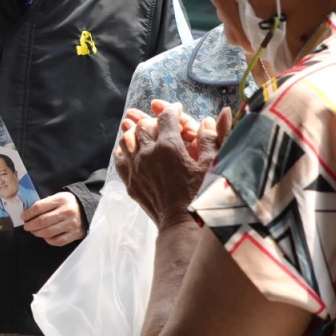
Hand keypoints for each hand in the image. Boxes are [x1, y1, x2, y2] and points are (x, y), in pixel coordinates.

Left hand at [21, 192, 85, 245]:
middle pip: (43, 221)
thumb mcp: (59, 197)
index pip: (39, 207)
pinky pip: (58, 241)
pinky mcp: (75, 234)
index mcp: (61, 200)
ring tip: (34, 232)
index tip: (23, 217)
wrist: (88, 208)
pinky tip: (45, 237)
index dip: (29, 213)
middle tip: (26, 227)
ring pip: (49, 232)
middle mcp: (66, 212)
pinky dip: (49, 240)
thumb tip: (29, 214)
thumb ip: (46, 204)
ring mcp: (71, 224)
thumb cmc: (69, 203)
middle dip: (31, 225)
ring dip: (38, 233)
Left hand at [115, 103, 227, 229]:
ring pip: (127, 138)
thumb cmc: (202, 195)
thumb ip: (212, 137)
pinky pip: (119, 158)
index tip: (178, 110)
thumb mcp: (213, 165)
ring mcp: (135, 167)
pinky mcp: (129, 181)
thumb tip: (215, 115)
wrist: (182, 225)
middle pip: (143, 125)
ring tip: (146, 134)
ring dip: (135, 133)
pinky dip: (125, 151)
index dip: (173, 109)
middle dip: (153, 120)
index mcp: (169, 146)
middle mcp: (147, 153)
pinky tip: (133, 152)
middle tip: (162, 124)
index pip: (166, 116)